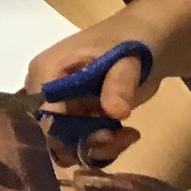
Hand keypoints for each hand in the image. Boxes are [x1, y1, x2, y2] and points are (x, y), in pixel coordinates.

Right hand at [27, 14, 166, 164]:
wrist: (149, 42)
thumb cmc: (131, 42)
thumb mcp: (129, 56)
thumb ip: (120, 81)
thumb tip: (115, 112)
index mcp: (45, 71)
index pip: (41, 115)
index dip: (68, 133)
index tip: (105, 134)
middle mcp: (45, 93)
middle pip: (51, 136)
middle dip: (85, 145)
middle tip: (118, 136)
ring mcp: (61, 108)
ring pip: (67, 146)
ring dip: (99, 149)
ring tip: (128, 134)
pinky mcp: (78, 119)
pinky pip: (82, 145)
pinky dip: (105, 148)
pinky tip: (128, 134)